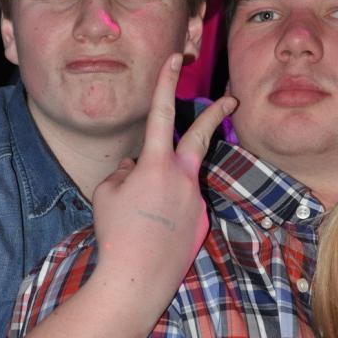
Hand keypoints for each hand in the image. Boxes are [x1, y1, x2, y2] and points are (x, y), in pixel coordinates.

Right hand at [92, 53, 235, 309]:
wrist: (136, 279)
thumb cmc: (116, 232)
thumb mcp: (107, 193)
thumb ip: (124, 171)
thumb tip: (135, 166)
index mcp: (157, 165)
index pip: (161, 114)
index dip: (166, 83)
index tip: (175, 58)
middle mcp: (183, 178)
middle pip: (202, 137)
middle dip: (215, 113)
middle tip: (231, 98)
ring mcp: (196, 201)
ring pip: (179, 181)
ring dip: (162, 187)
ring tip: (143, 213)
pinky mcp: (200, 223)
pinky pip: (182, 206)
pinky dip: (167, 211)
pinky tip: (154, 230)